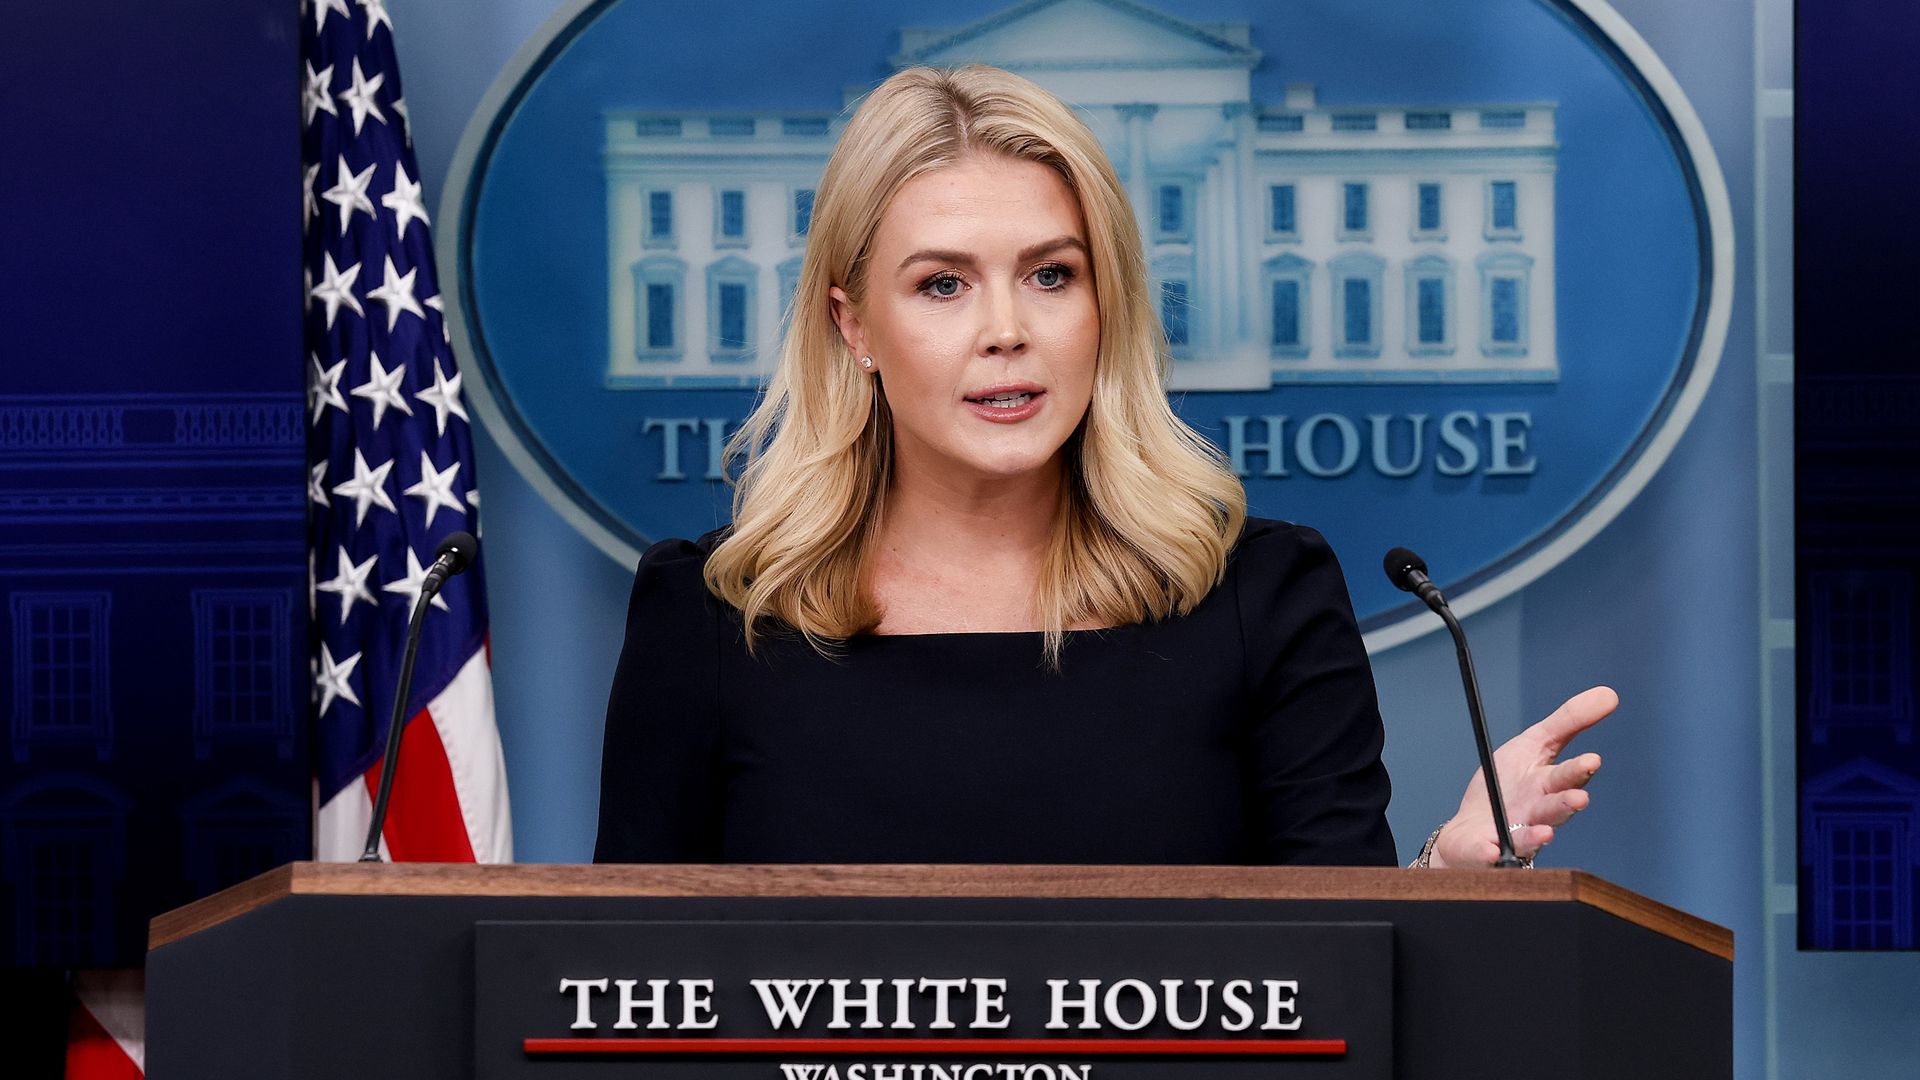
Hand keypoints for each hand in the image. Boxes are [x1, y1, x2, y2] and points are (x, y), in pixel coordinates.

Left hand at [1429, 686, 1614, 868]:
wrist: (1470, 829)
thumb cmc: (1507, 785)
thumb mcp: (1534, 745)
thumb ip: (1569, 721)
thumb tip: (1610, 693)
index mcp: (1548, 785)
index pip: (1568, 776)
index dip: (1578, 769)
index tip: (1591, 760)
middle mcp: (1537, 814)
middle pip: (1553, 808)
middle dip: (1566, 804)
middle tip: (1578, 799)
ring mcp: (1513, 834)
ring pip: (1529, 836)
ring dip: (1538, 834)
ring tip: (1546, 833)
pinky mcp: (1486, 851)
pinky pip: (1489, 853)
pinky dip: (1491, 851)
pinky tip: (1493, 850)